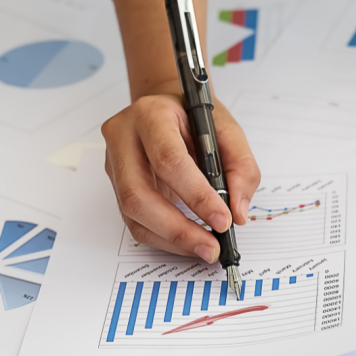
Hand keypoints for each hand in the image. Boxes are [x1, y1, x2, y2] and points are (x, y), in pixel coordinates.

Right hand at [102, 91, 260, 261]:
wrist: (165, 107)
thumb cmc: (193, 116)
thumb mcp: (226, 129)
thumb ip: (241, 167)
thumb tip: (237, 212)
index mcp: (150, 115)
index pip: (168, 159)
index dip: (196, 194)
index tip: (223, 219)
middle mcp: (123, 138)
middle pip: (139, 194)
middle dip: (178, 228)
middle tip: (210, 246)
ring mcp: (114, 163)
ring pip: (133, 213)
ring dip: (171, 238)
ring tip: (204, 248)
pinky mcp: (117, 185)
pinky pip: (135, 221)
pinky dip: (164, 238)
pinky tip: (188, 241)